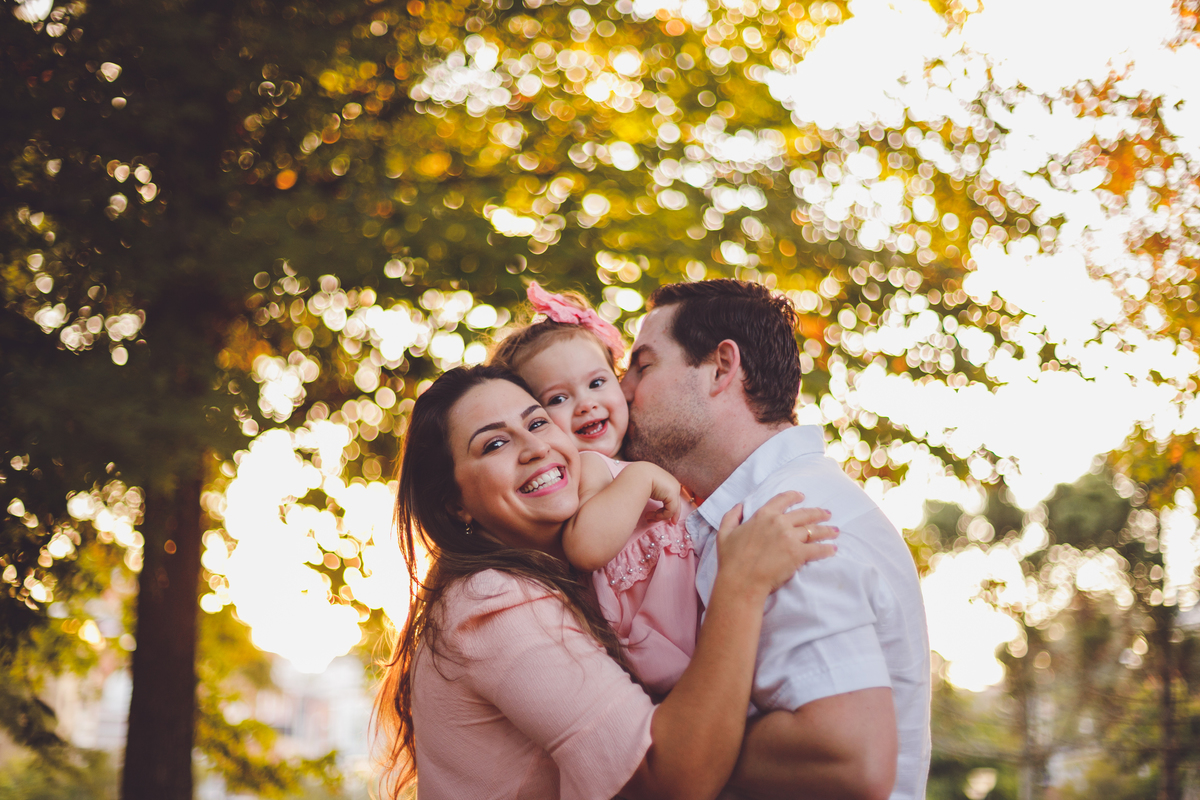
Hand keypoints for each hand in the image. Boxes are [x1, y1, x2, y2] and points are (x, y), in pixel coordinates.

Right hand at [629, 461, 682, 522]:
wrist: (638, 475)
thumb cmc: (638, 480)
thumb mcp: (646, 487)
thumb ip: (652, 496)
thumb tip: (650, 506)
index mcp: (666, 480)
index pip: (670, 497)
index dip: (665, 508)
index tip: (658, 517)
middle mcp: (673, 483)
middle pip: (673, 504)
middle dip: (662, 515)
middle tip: (653, 521)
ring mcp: (674, 489)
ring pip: (672, 509)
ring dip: (658, 516)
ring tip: (647, 517)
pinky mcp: (673, 494)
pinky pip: (670, 510)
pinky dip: (661, 516)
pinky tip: (651, 515)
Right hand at [715, 491, 836, 596]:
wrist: (741, 581)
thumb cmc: (731, 560)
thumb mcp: (724, 533)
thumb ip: (731, 516)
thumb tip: (740, 505)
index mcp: (763, 515)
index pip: (782, 500)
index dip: (794, 496)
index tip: (802, 497)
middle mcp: (779, 523)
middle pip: (804, 514)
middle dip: (818, 513)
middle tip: (827, 513)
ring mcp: (790, 538)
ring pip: (813, 530)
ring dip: (827, 530)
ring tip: (835, 531)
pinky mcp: (798, 554)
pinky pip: (817, 549)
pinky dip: (827, 549)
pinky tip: (833, 549)